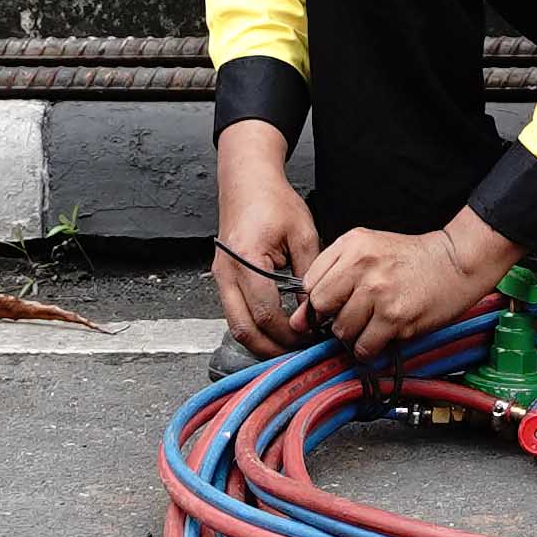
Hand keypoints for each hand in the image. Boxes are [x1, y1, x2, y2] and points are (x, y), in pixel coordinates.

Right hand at [208, 123, 325, 355]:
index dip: (290, 333)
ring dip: (260, 342)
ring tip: (288, 347)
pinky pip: (234, 313)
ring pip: (235, 327)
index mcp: (248, 260)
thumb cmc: (273, 201)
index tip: (311, 338)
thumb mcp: (302, 234)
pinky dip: (252, 327)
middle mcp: (227, 273)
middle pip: (244, 330)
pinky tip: (274, 330)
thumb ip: (309, 274)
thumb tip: (315, 308)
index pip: (267, 313)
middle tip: (298, 354)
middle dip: (272, 349)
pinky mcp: (222, 278)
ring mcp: (221, 277)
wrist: (247, 182)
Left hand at [302, 207, 514, 366]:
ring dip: (352, 335)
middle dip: (330, 319)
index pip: (310, 282)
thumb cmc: (413, 258)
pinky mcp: (395, 317)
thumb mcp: (369, 247)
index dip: (316, 301)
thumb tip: (304, 312)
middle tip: (348, 318)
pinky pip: (364, 346)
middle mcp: (361, 265)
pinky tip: (380, 337)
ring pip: (341, 330)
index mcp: (351, 245)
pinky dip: (368, 349)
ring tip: (370, 325)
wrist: (455, 261)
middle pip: (320, 307)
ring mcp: (378, 292)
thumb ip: (336, 271)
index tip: (326, 309)